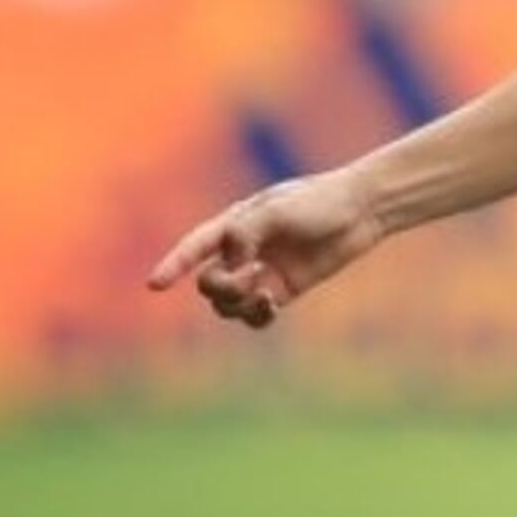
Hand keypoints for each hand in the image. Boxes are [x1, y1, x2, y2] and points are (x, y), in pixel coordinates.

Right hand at [144, 168, 386, 328]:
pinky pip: (256, 314)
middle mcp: (243, 250)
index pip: (196, 247)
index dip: (174, 265)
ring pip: (229, 303)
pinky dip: (256, 315)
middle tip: (250, 277)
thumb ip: (246, 234)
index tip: (155, 285)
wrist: (361, 210)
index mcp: (235, 224)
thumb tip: (230, 265)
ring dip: (238, 304)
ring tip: (266, 293)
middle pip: (210, 283)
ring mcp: (263, 271)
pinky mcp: (284, 289)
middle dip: (220, 288)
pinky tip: (270, 305)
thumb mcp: (277, 211)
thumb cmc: (318, 201)